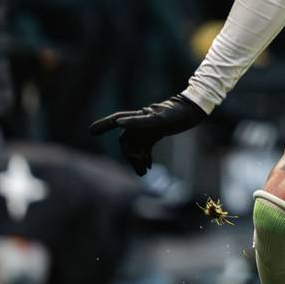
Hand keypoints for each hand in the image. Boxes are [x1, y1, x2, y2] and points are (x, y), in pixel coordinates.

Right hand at [89, 94, 207, 173]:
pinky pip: (145, 147)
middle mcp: (139, 123)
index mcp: (137, 117)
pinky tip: (148, 167)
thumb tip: (119, 124)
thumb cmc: (176, 113)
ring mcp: (147, 128)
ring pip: (136, 146)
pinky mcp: (156, 133)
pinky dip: (145, 157)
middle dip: (130, 157)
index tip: (91, 132)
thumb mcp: (158, 119)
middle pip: (127, 142)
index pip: (116, 120)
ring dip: (137, 160)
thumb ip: (139, 121)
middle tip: (139, 171)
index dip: (103, 125)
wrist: (193, 110)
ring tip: (143, 173)